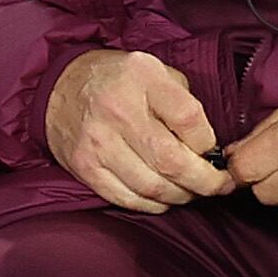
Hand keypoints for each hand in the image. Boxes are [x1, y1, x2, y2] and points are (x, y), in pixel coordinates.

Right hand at [42, 45, 226, 212]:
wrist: (60, 87)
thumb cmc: (119, 82)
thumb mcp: (156, 72)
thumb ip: (184, 103)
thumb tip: (210, 148)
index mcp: (142, 77)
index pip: (189, 119)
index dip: (209, 143)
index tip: (214, 151)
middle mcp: (117, 109)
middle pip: (172, 161)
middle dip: (205, 182)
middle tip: (217, 185)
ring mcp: (97, 141)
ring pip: (152, 187)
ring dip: (180, 196)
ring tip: (189, 190)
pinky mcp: (84, 166)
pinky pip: (127, 198)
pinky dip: (152, 204)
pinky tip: (161, 196)